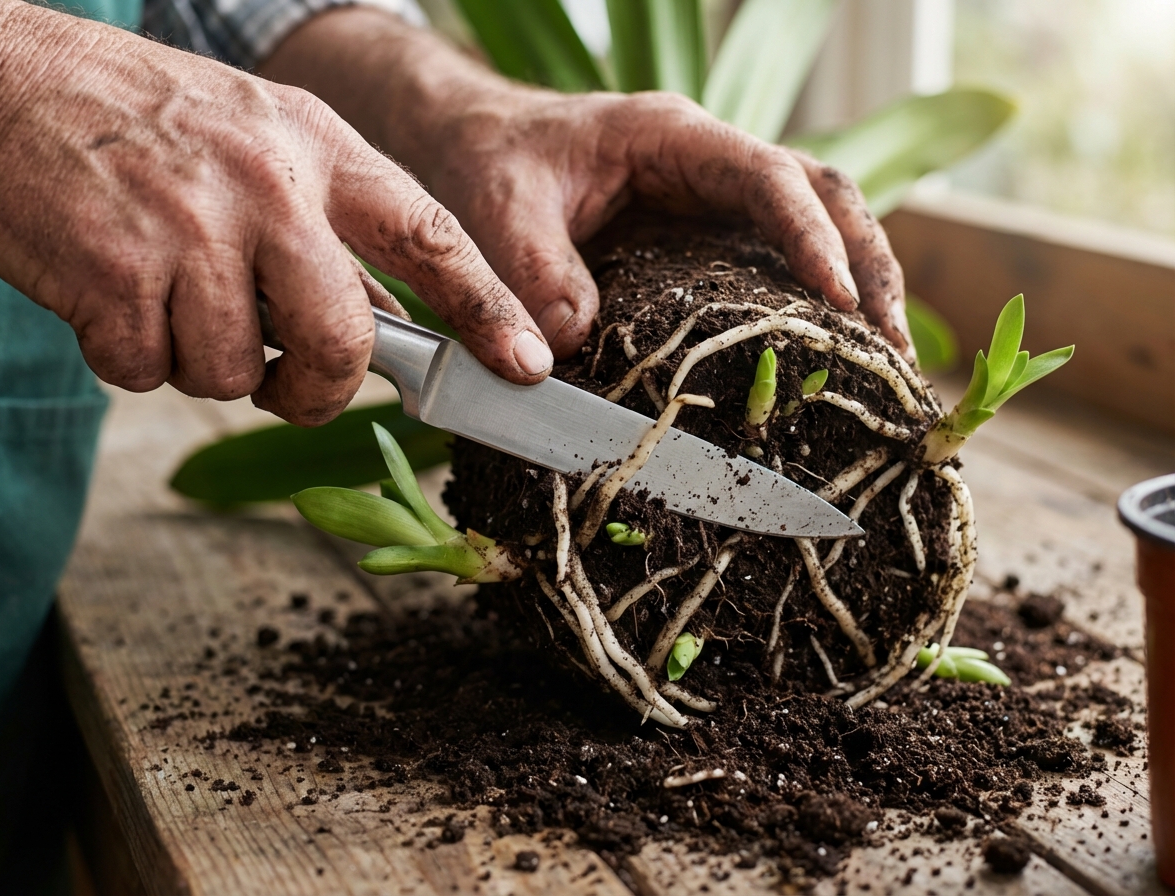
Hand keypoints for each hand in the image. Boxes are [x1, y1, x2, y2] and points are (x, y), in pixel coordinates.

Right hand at [0, 1, 551, 425]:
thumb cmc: (142, 124)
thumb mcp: (259, 139)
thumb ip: (325, 223)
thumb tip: (383, 326)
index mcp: (315, 147)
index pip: (429, 234)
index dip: (486, 309)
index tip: (525, 365)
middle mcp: (265, 187)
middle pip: (342, 339)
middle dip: (319, 385)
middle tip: (289, 381)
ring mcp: (190, 230)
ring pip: (234, 372)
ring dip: (202, 361)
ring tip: (167, 294)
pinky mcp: (116, 275)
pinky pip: (151, 373)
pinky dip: (132, 356)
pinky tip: (114, 294)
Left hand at [427, 92, 912, 359]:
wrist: (475, 143)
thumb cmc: (491, 161)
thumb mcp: (501, 213)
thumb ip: (537, 274)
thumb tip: (579, 343)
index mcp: (671, 138)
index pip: (766, 178)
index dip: (808, 237)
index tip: (838, 300)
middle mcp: (708, 161)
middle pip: (822, 194)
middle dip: (866, 263)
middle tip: (892, 344)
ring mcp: (712, 196)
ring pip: (815, 222)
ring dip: (857, 281)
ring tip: (885, 357)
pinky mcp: (703, 232)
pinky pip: (775, 257)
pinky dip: (813, 299)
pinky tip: (830, 349)